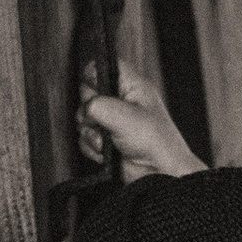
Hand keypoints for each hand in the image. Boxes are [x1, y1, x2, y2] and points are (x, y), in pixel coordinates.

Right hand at [80, 58, 205, 182]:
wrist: (158, 175)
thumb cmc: (156, 144)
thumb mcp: (127, 116)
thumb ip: (99, 105)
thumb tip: (86, 107)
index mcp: (133, 87)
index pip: (106, 66)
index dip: (94, 74)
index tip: (93, 89)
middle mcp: (121, 102)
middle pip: (88, 93)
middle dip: (89, 111)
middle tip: (102, 120)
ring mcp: (112, 122)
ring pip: (84, 118)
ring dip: (90, 133)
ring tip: (105, 141)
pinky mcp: (105, 141)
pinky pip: (85, 137)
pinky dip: (91, 146)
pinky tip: (104, 152)